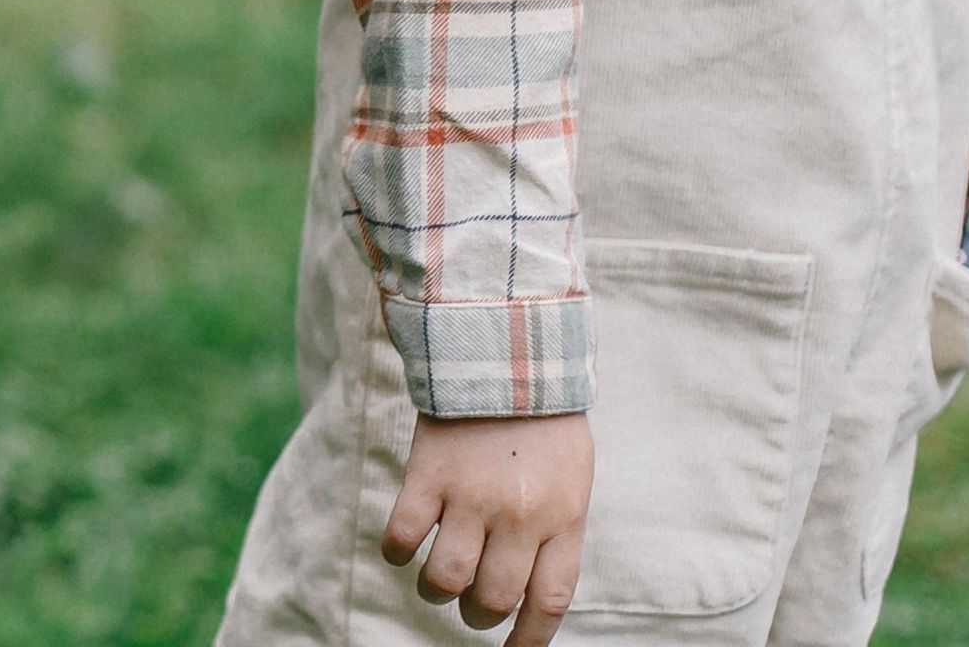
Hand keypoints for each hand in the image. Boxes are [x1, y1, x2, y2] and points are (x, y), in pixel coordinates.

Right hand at [382, 409, 591, 641]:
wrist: (507, 351)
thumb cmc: (544, 424)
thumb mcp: (571, 480)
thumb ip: (554, 531)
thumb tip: (528, 592)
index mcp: (562, 519)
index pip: (546, 603)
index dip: (528, 639)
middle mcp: (519, 517)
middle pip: (491, 600)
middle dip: (477, 612)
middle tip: (471, 598)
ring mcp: (472, 497)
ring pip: (444, 581)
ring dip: (437, 589)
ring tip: (438, 575)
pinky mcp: (429, 475)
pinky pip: (403, 538)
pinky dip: (398, 552)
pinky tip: (403, 544)